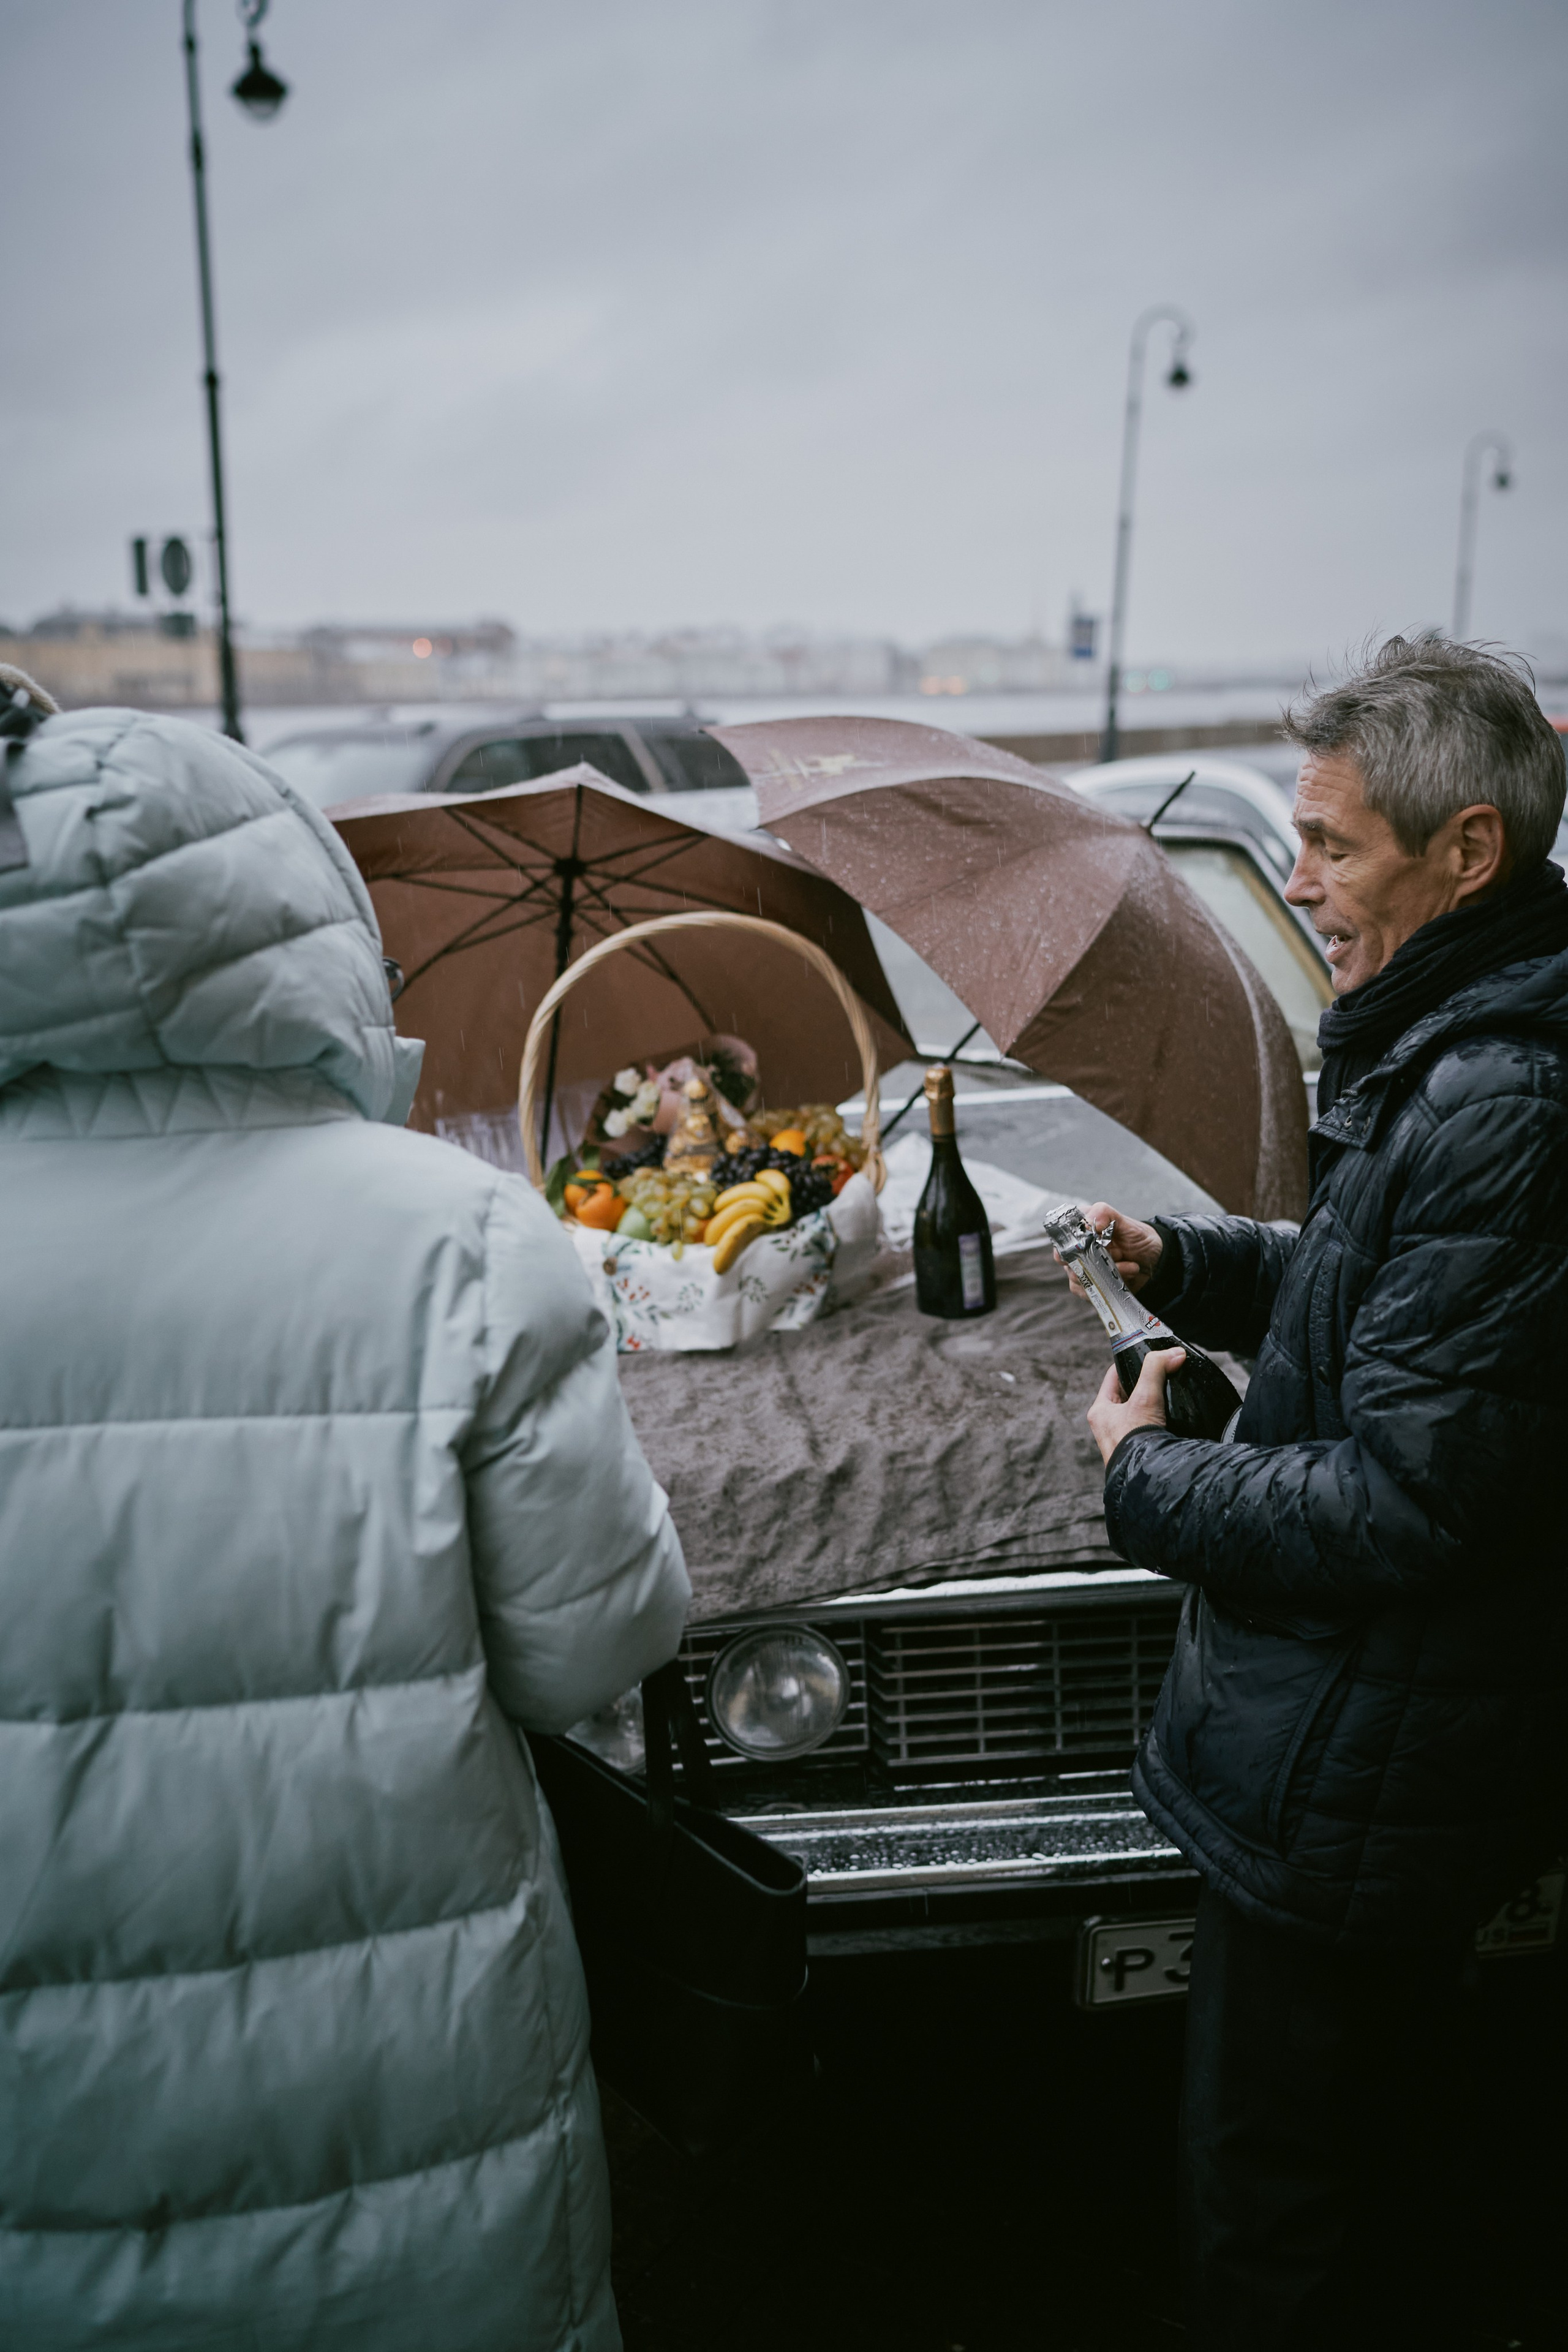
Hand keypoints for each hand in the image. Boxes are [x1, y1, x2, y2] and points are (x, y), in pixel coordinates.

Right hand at [1059, 1202, 1163, 1297]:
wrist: (1155, 1261)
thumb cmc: (1137, 1238)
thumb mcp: (1124, 1221)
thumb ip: (1104, 1214)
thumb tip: (1086, 1223)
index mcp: (1080, 1227)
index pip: (1061, 1233)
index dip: (1072, 1239)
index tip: (1096, 1240)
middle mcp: (1076, 1248)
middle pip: (1063, 1256)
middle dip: (1090, 1258)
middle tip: (1116, 1254)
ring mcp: (1081, 1267)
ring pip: (1077, 1275)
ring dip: (1106, 1272)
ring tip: (1129, 1265)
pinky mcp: (1088, 1285)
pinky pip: (1085, 1290)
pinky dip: (1107, 1285)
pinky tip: (1126, 1276)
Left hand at [1086, 1346, 1183, 1464]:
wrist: (1146, 1477)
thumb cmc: (1136, 1440)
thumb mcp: (1146, 1397)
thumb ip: (1157, 1369)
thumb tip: (1174, 1353)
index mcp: (1100, 1410)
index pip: (1113, 1376)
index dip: (1130, 1364)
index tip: (1148, 1357)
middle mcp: (1107, 1425)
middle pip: (1129, 1393)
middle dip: (1146, 1385)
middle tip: (1164, 1375)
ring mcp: (1122, 1439)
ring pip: (1140, 1410)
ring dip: (1154, 1403)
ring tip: (1170, 1395)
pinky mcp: (1137, 1449)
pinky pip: (1148, 1427)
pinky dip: (1159, 1420)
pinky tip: (1171, 1418)